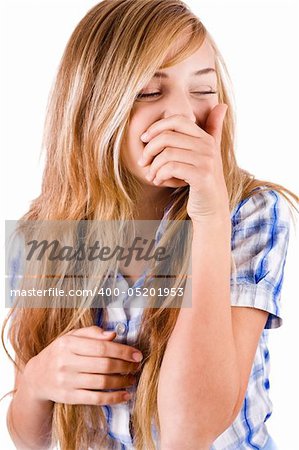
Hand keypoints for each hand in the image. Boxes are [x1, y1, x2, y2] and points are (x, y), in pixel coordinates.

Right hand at [23, 326, 142, 404]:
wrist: (37, 376)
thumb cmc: (60, 352)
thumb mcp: (71, 336)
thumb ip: (92, 332)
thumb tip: (113, 335)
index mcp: (68, 344)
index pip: (101, 347)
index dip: (123, 351)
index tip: (137, 354)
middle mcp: (66, 362)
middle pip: (104, 365)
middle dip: (125, 366)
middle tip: (137, 366)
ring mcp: (66, 381)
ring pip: (101, 382)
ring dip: (122, 381)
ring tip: (132, 378)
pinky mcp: (68, 398)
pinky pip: (95, 399)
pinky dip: (113, 398)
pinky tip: (125, 395)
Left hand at [138, 104, 229, 221]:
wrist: (212, 208)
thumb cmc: (203, 180)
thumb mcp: (208, 153)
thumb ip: (213, 129)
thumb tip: (221, 105)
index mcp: (206, 138)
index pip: (177, 120)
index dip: (157, 127)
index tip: (144, 139)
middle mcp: (208, 147)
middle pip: (168, 137)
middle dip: (150, 149)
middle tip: (143, 162)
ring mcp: (206, 161)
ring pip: (167, 154)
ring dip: (153, 166)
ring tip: (151, 175)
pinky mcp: (201, 176)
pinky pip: (171, 168)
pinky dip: (159, 175)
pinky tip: (158, 181)